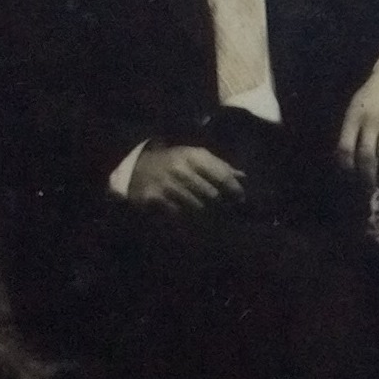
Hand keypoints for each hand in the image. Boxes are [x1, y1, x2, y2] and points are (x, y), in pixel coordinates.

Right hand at [126, 143, 244, 213]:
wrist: (135, 168)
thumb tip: (243, 177)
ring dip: (207, 216)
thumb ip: (218, 166)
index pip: (222, 175)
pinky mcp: (155, 198)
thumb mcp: (194, 157)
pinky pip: (179, 215)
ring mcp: (168, 184)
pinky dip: (188, 221)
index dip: (235, 190)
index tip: (240, 199)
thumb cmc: (172, 162)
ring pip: (197, 207)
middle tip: (226, 212)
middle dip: (222, 206)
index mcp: (194, 156)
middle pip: (212, 195)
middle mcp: (181, 169)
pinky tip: (192, 222)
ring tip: (212, 220)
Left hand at [337, 56, 378, 186]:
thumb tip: (347, 157)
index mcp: (354, 116)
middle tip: (370, 191)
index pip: (345, 147)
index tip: (351, 180)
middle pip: (366, 155)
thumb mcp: (357, 104)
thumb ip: (352, 127)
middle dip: (367, 177)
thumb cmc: (376, 90)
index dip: (347, 167)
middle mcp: (371, 119)